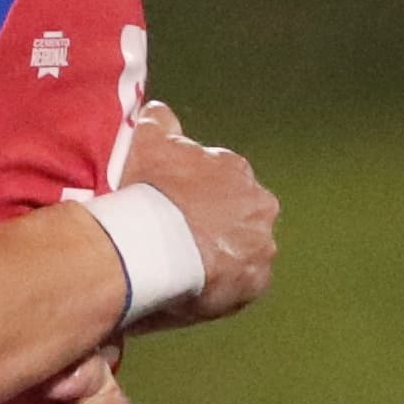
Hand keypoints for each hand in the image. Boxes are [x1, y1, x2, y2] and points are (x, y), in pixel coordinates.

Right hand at [118, 102, 275, 325]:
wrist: (143, 242)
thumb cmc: (142, 189)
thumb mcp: (144, 139)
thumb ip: (157, 122)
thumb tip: (158, 113)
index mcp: (234, 169)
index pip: (219, 182)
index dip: (193, 197)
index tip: (171, 210)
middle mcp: (258, 203)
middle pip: (237, 216)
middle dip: (213, 226)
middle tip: (176, 242)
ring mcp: (260, 244)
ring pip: (242, 251)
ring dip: (219, 257)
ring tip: (182, 270)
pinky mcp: (255, 282)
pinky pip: (239, 286)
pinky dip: (220, 288)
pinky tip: (192, 290)